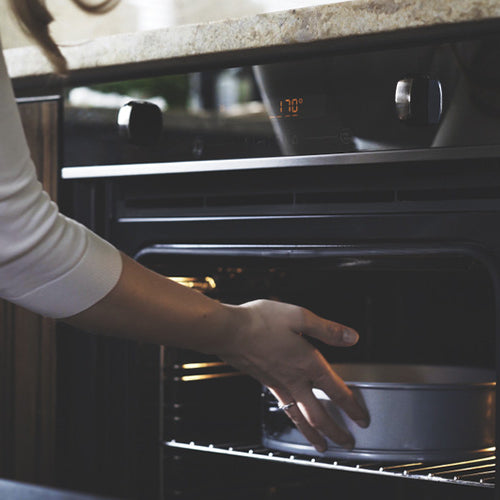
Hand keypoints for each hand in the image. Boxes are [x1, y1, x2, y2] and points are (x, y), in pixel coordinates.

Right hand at [217, 299, 369, 452]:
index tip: (362, 419)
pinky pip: (284, 407)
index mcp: (307, 362)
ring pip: (299, 417)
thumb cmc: (260, 321)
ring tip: (321, 446)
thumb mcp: (299, 317)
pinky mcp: (264, 382)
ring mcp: (277, 383)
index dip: (352, 406)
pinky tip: (293, 416)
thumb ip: (327, 329)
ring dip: (313, 434)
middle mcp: (293, 378)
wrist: (228, 330)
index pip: (336, 390)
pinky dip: (293, 419)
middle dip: (335, 431)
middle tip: (347, 444)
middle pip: (319, 414)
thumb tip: (351, 337)